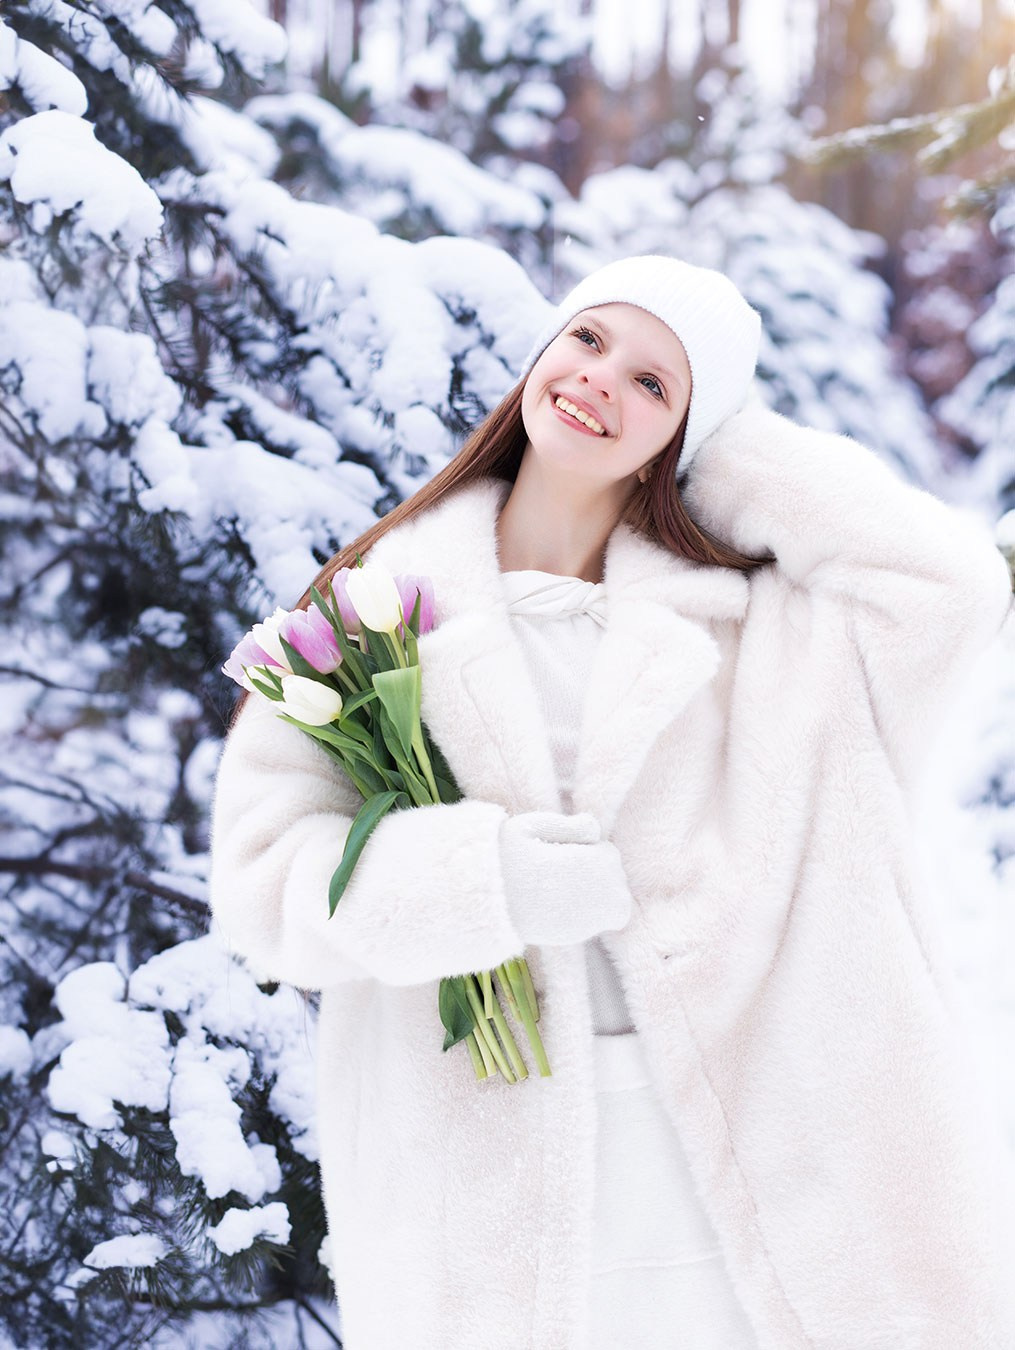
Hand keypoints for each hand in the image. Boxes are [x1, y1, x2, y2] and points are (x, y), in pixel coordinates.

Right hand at [498, 811, 633, 946]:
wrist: (484, 900)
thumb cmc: (506, 857)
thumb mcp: (534, 825)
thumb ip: (570, 824)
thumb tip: (595, 828)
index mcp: (596, 862)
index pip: (607, 852)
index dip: (584, 850)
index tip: (557, 853)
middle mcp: (601, 893)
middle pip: (613, 876)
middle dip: (594, 872)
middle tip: (557, 871)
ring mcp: (592, 918)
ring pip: (611, 900)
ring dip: (595, 894)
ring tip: (558, 888)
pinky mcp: (578, 936)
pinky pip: (598, 921)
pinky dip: (587, 914)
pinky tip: (559, 904)